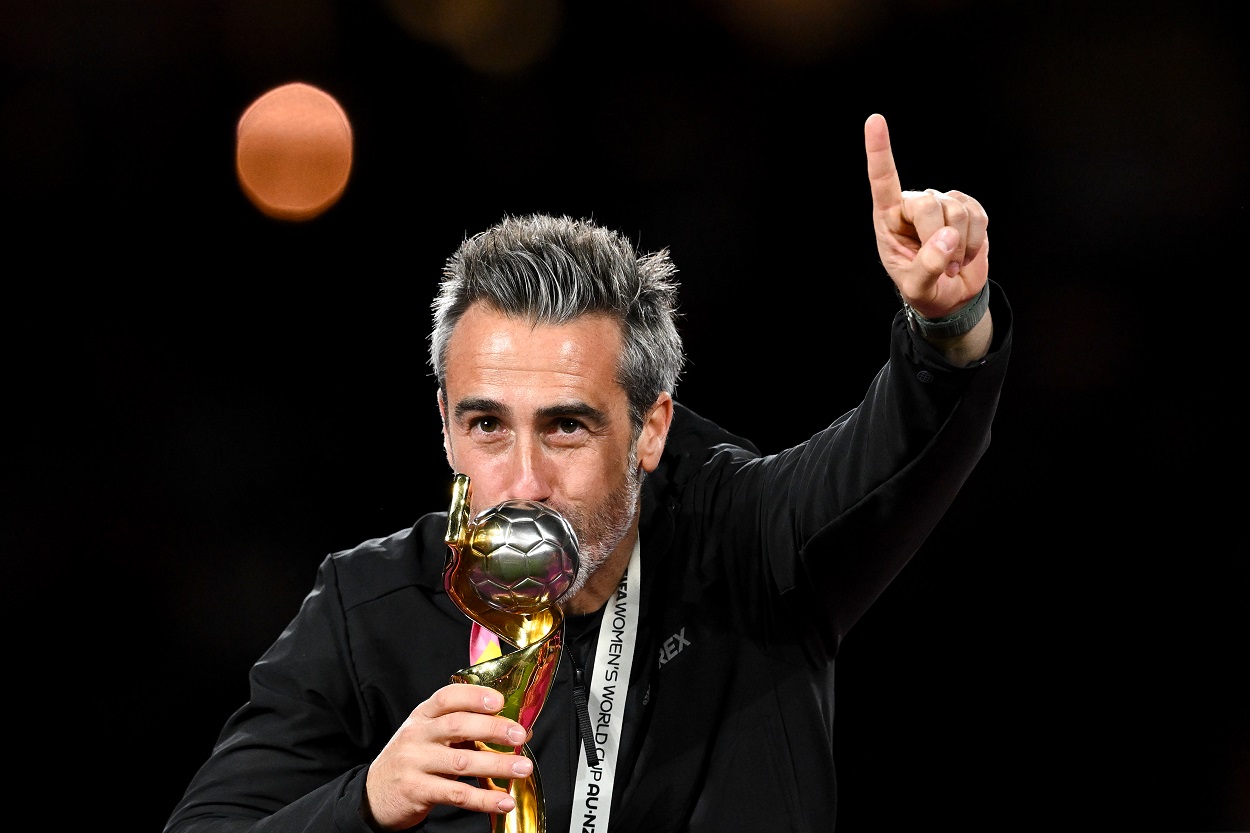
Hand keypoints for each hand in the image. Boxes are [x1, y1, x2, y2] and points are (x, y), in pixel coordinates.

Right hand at [363, 683, 533, 829]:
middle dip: (494, 729)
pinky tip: (504, 801)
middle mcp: (417, 735)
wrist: (374, 795)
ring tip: (522, 768)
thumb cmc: (414, 760)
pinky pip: (456, 794)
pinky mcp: (416, 791)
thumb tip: (521, 730)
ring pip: (461, 762)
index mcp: (423, 715)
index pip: (448, 697)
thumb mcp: (433, 737)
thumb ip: (471, 730)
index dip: (475, 696)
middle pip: (458, 725)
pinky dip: (483, 799)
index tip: (500, 701)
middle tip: (520, 735)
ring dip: (496, 765)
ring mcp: (414, 763)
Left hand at [864, 113, 988, 320]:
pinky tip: (965, 254)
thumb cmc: (923, 289)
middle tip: (944, 267)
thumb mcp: (917, 288)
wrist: (950, 296)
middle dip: (940, 239)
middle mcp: (913, 204)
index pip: (882, 180)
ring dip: (960, 246)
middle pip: (930, 204)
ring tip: (951, 264)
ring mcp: (942, 202)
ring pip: (958, 210)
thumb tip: (946, 237)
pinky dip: (976, 241)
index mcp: (888, 219)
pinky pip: (979, 215)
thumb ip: (927, 267)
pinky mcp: (968, 206)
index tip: (874, 120)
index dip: (879, 150)